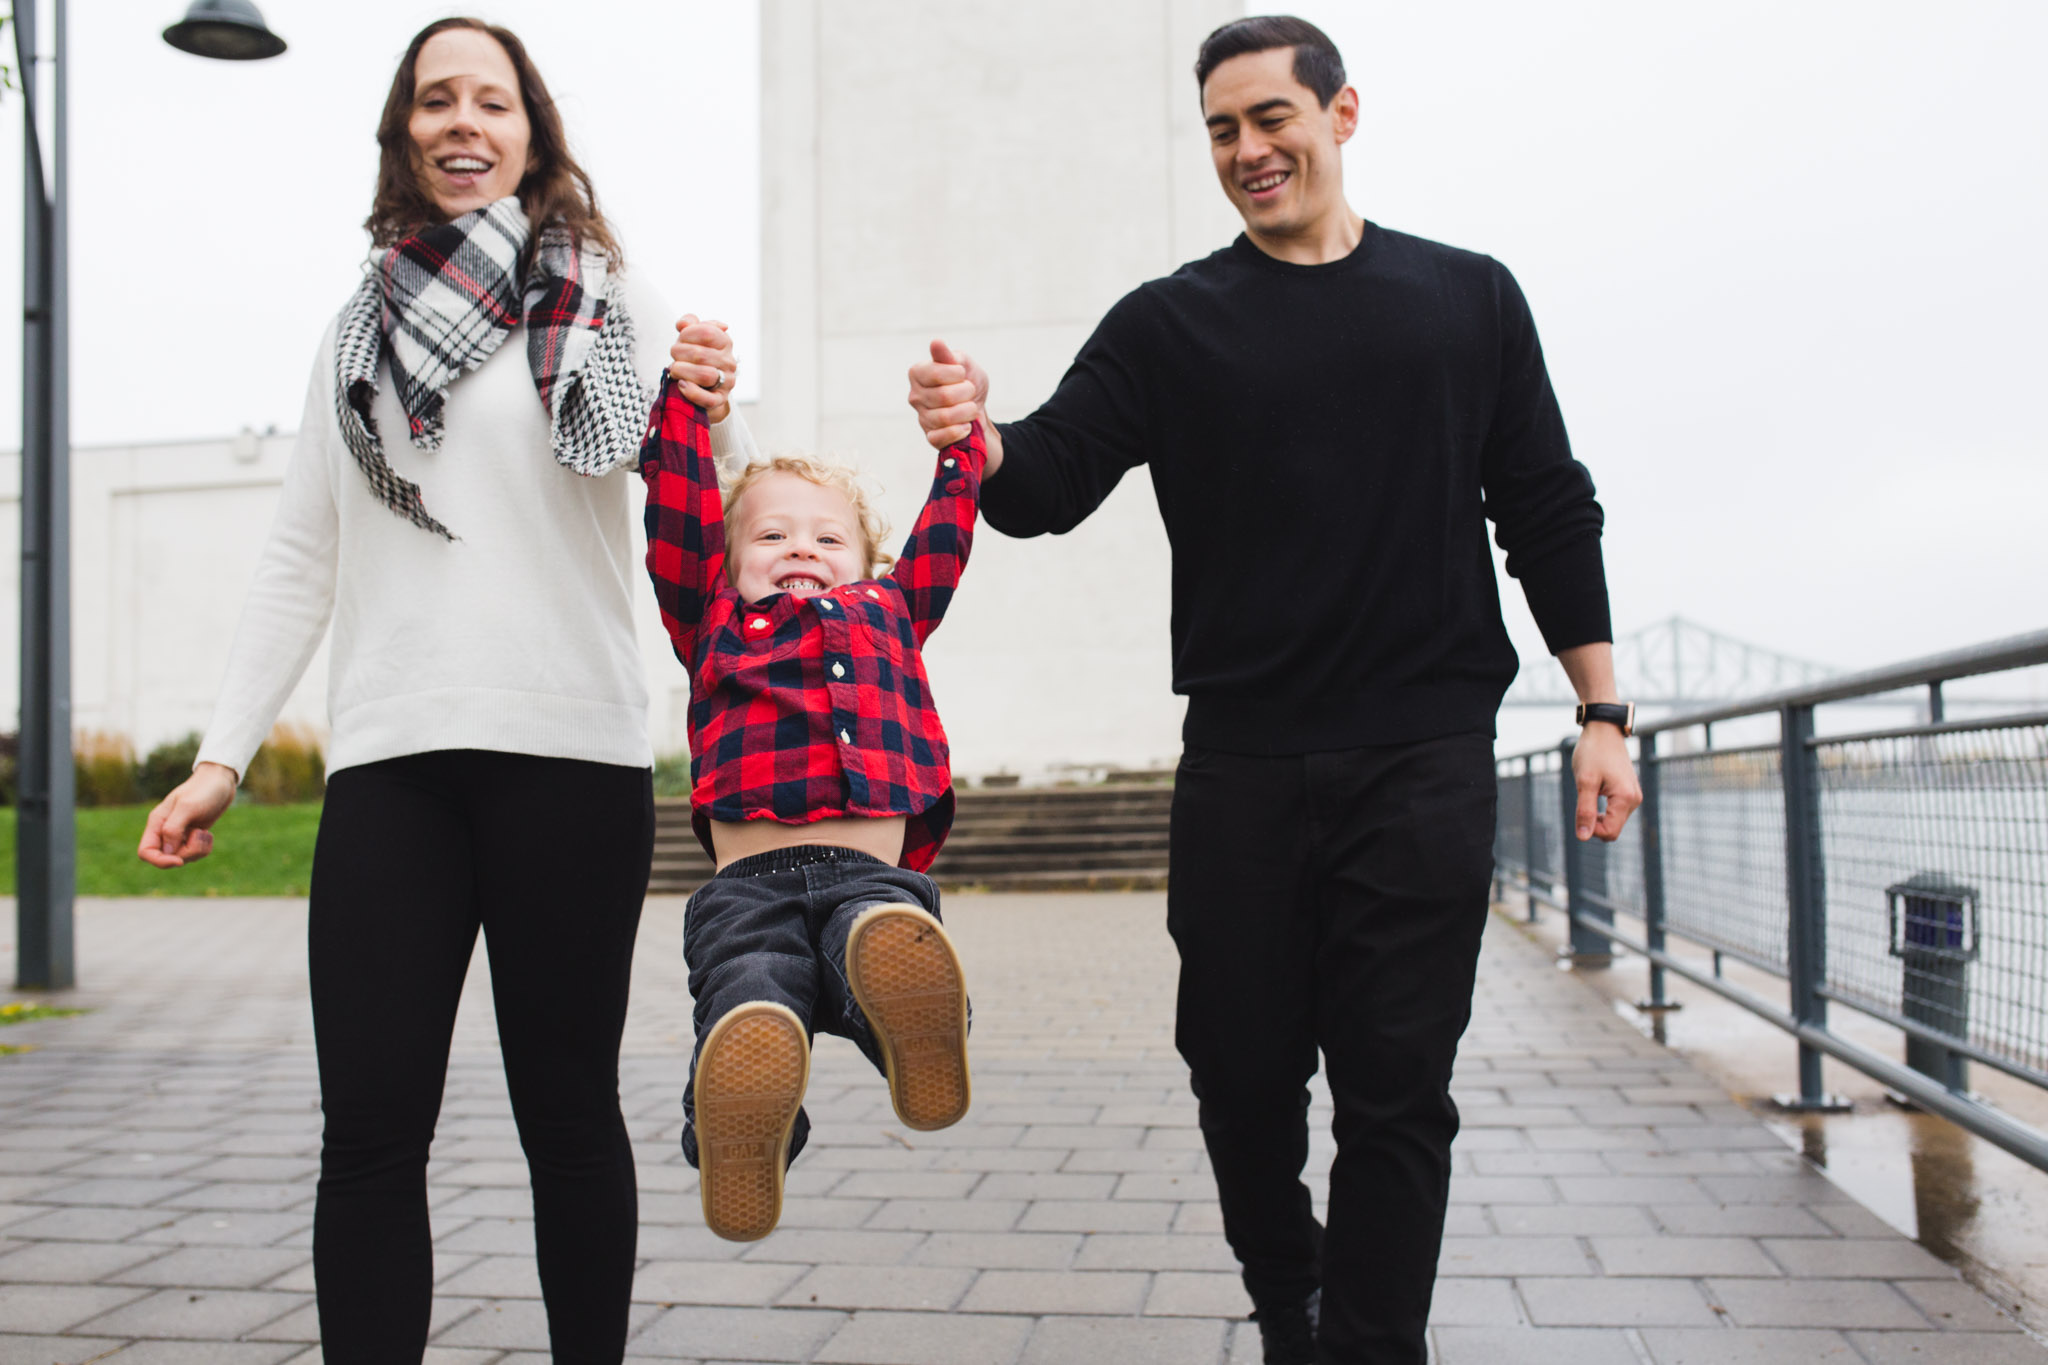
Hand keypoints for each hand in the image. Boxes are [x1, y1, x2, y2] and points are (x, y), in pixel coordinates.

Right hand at [137, 762, 237, 867]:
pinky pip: (195, 853)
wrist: (221, 781)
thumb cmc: (203, 790)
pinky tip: (208, 835)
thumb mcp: (188, 807)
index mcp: (157, 822)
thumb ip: (174, 829)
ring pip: (183, 857)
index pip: (145, 852)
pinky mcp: (192, 835)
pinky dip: (204, 848)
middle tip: (199, 835)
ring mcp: (179, 834)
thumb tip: (167, 851)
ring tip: (204, 833)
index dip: (160, 861)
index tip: (179, 860)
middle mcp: (165, 830)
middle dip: (186, 853)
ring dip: (197, 850)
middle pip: (167, 857)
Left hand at [670, 314, 734, 423]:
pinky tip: (681, 385)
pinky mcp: (720, 400)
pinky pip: (708, 399)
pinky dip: (691, 392)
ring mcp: (727, 382)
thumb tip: (683, 323)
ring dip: (682, 371)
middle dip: (679, 353)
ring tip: (675, 370)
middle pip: (700, 354)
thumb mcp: (693, 338)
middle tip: (674, 356)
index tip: (680, 339)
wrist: (704, 386)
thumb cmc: (696, 357)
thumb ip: (688, 325)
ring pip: (704, 375)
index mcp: (725, 342)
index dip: (687, 334)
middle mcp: (729, 362)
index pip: (707, 332)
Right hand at [908, 340, 1002, 475]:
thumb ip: (949, 356)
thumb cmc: (968, 381)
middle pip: (943, 396)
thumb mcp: (964, 363)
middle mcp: (914, 395)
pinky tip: (966, 426)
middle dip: (966, 393)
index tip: (963, 374)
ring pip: (944, 418)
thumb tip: (936, 343)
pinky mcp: (930, 437)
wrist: (978, 408)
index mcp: (918, 373)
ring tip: (971, 408)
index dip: (957, 374)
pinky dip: (959, 431)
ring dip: (967, 412)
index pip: (936, 373)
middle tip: (969, 391)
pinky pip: (940, 437)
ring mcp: (921, 417)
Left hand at [1572, 724, 1640, 841]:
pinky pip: (1616, 811)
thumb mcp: (1584, 782)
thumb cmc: (1592, 753)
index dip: (1591, 829)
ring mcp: (1634, 795)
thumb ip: (1585, 810)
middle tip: (1583, 800)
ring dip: (1598, 815)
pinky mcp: (1629, 791)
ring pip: (1614, 821)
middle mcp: (1634, 799)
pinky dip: (1603, 809)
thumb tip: (1583, 836)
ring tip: (1589, 792)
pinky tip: (1595, 793)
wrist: (1604, 730)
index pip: (1610, 832)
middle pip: (1613, 829)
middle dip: (1595, 823)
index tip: (1580, 811)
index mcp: (1625, 798)